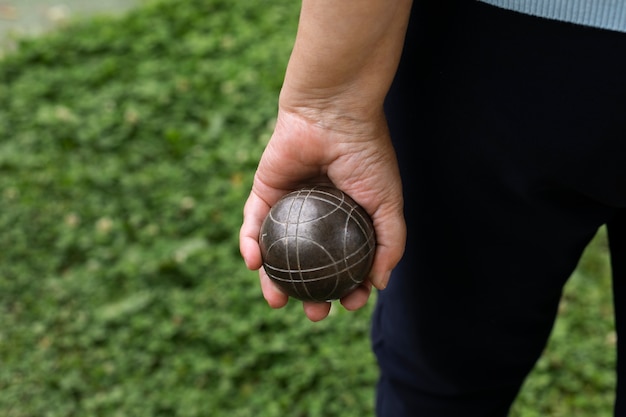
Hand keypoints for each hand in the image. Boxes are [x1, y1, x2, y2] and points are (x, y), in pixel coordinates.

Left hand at [239, 107, 405, 320]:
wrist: (333, 114)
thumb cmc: (366, 155)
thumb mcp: (389, 203)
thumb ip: (390, 243)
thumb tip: (380, 284)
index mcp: (347, 219)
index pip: (345, 263)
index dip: (347, 288)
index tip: (348, 304)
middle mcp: (317, 216)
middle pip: (309, 265)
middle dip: (310, 295)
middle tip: (314, 313)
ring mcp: (290, 206)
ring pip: (278, 251)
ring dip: (274, 281)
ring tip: (276, 302)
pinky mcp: (264, 191)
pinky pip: (253, 224)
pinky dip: (250, 245)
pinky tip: (253, 265)